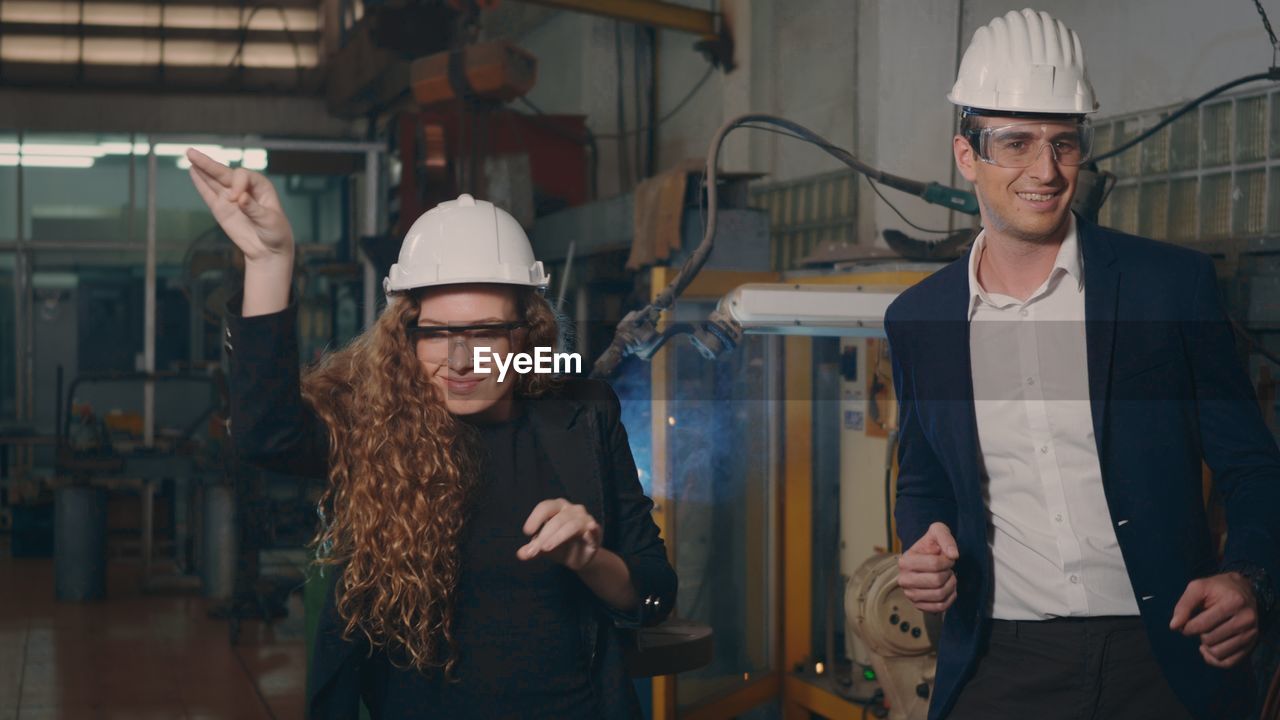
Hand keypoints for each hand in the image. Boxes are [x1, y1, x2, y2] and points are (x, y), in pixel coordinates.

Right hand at [186, 148, 293, 262]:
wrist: (268, 250)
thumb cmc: (275, 232)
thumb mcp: (269, 221)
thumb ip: (254, 209)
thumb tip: (240, 197)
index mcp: (260, 185)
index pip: (243, 175)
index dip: (237, 184)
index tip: (237, 199)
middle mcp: (244, 188)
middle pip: (224, 172)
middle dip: (209, 163)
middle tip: (192, 152)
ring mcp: (231, 198)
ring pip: (214, 180)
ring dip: (202, 168)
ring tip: (190, 154)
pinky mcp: (221, 209)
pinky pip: (208, 194)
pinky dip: (201, 184)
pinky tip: (193, 171)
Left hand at [517, 499, 602, 571]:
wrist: (579, 558)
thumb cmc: (560, 546)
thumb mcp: (543, 548)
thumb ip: (533, 549)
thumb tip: (520, 554)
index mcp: (558, 507)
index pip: (545, 507)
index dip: (536, 518)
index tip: (526, 532)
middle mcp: (573, 510)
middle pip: (558, 519)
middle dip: (544, 535)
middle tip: (535, 550)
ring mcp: (586, 520)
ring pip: (572, 525)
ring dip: (558, 537)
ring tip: (546, 549)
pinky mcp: (596, 533)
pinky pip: (593, 530)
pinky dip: (591, 531)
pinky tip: (587, 533)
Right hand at [898, 522, 959, 612]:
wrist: (925, 559)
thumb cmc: (931, 545)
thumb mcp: (937, 531)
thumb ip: (945, 538)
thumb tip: (953, 555)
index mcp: (904, 561)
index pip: (934, 564)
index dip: (947, 561)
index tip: (948, 558)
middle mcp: (904, 580)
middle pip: (936, 581)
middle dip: (949, 574)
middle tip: (948, 569)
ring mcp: (910, 594)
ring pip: (939, 595)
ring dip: (951, 586)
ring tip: (949, 578)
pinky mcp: (918, 605)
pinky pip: (940, 607)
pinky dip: (950, 598)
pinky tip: (949, 589)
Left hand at [1170, 572, 1258, 668]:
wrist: (1243, 590)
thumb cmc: (1216, 588)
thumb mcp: (1197, 588)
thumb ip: (1183, 606)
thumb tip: (1174, 626)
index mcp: (1233, 602)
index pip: (1202, 625)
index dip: (1187, 627)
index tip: (1185, 622)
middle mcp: (1246, 619)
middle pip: (1209, 639)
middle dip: (1198, 634)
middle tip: (1199, 626)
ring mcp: (1251, 634)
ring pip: (1218, 653)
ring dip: (1206, 647)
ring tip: (1206, 634)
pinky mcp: (1252, 645)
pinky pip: (1229, 663)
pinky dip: (1214, 660)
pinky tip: (1208, 649)